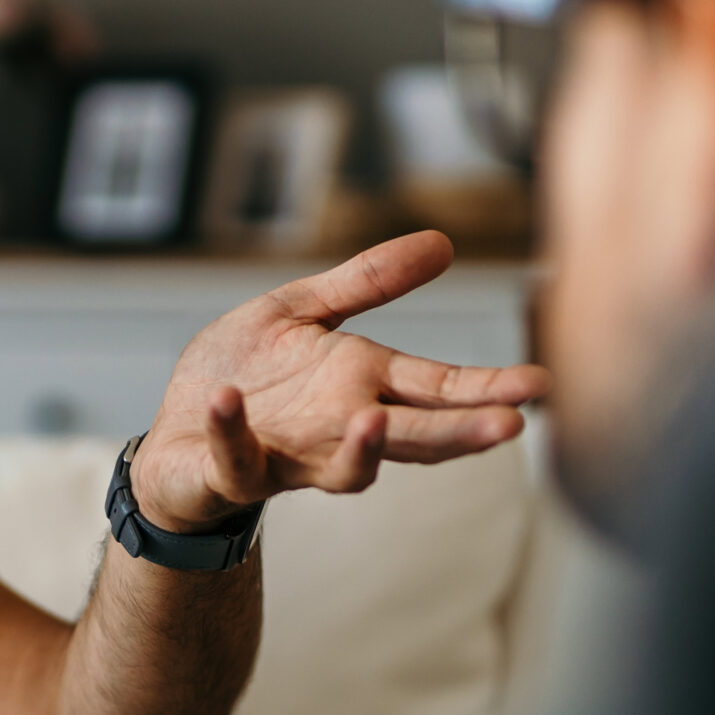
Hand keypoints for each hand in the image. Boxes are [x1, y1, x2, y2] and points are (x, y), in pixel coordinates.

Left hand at [129, 231, 552, 530]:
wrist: (174, 439)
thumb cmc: (245, 377)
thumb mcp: (301, 312)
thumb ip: (368, 282)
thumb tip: (443, 242)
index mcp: (363, 386)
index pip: (438, 389)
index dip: (488, 388)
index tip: (541, 385)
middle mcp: (339, 429)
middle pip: (413, 436)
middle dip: (458, 432)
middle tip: (507, 426)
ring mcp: (290, 458)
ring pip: (341, 470)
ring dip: (360, 451)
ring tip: (376, 423)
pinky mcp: (232, 472)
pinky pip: (237, 459)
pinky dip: (231, 432)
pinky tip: (228, 401)